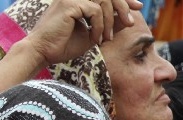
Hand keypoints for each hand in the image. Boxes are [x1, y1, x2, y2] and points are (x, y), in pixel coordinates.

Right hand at [0, 0, 142, 94]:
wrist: (44, 52)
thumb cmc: (65, 45)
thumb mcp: (95, 34)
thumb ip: (111, 25)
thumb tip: (129, 18)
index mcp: (79, 0)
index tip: (138, 6)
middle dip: (123, 7)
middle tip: (130, 23)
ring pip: (104, 0)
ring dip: (111, 21)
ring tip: (107, 38)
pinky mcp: (68, 4)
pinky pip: (95, 11)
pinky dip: (100, 26)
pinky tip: (95, 38)